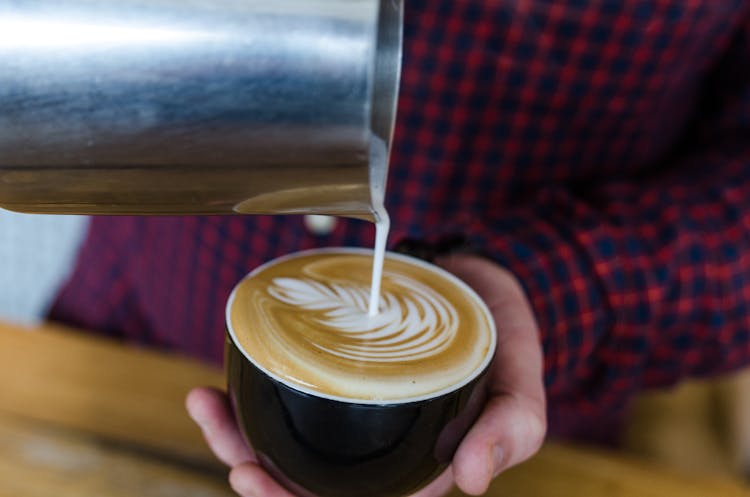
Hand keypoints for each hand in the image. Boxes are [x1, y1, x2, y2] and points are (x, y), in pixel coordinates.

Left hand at [186, 254, 545, 495]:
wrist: (483, 285)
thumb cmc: (504, 345)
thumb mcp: (520, 390)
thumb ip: (509, 431)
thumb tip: (470, 481)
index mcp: (409, 469)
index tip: (252, 480)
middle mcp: (372, 447)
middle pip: (303, 479)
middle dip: (254, 473)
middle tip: (230, 452)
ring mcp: (348, 408)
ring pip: (284, 438)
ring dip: (236, 433)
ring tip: (207, 406)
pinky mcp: (334, 369)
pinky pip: (287, 388)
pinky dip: (250, 389)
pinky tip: (222, 378)